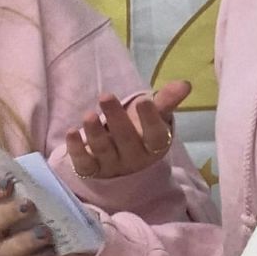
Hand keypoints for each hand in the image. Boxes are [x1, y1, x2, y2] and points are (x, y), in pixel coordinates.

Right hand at [0, 173, 92, 255]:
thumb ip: (50, 178)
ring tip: (46, 232)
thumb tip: (58, 153)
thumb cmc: (59, 216)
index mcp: (0, 205)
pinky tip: (51, 253)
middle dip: (7, 213)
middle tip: (30, 206)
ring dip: (24, 240)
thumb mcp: (57, 194)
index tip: (8, 181)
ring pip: (5, 250)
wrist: (80, 252)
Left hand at [65, 80, 190, 179]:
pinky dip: (77, 149)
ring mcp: (112, 167)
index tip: (143, 100)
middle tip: (105, 96)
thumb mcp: (155, 118)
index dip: (149, 120)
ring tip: (88, 115)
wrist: (125, 166)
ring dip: (95, 133)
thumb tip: (185, 84)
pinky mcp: (92, 171)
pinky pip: (84, 163)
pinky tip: (71, 132)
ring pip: (104, 150)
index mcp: (154, 146)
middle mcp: (134, 159)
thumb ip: (167, 101)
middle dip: (115, 118)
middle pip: (125, 140)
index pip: (155, 136)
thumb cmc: (141, 132)